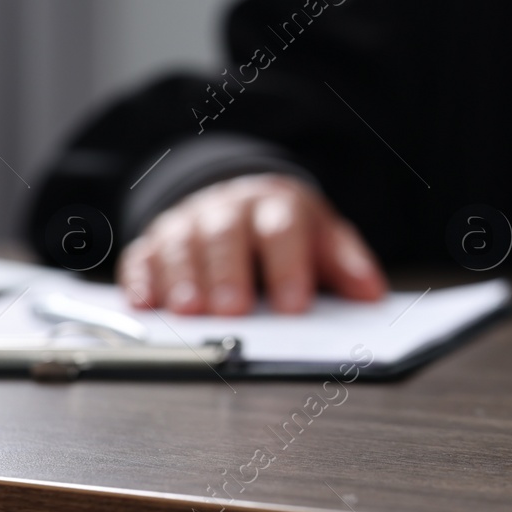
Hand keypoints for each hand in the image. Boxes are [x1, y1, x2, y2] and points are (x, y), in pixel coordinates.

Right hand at [118, 173, 387, 314]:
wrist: (242, 198)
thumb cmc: (286, 228)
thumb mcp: (323, 237)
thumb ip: (345, 264)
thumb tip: (371, 295)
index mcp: (276, 205)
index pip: (284, 230)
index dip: (289, 267)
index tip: (295, 306)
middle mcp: (228, 208)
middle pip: (226, 234)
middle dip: (228, 272)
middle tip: (233, 311)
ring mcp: (187, 222)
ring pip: (181, 244)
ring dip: (183, 279)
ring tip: (189, 313)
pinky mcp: (154, 242)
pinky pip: (142, 257)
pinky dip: (140, 279)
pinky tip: (143, 304)